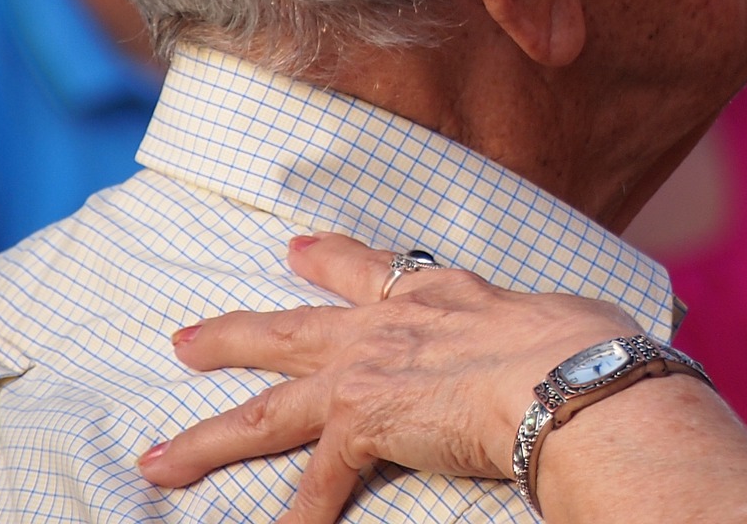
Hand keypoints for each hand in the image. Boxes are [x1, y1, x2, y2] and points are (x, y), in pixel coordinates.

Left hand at [137, 233, 637, 522]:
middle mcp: (393, 325)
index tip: (297, 249)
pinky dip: (295, 520)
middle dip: (235, 334)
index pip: (375, 270)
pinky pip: (316, 489)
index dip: (332, 260)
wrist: (571, 377)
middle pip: (294, 330)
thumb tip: (585, 342)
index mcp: (444, 295)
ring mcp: (369, 372)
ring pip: (269, 409)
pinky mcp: (364, 424)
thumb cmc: (589, 349)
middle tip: (185, 339)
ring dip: (207, 438)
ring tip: (157, 459)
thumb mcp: (566, 320)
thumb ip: (546, 331)